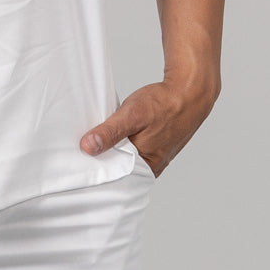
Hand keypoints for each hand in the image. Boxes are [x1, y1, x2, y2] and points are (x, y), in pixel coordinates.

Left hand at [79, 76, 218, 178]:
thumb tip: (87, 147)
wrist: (189, 92)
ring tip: (98, 140)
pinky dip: (126, 143)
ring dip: (115, 150)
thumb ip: (110, 132)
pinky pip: (137, 150)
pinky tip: (117, 134)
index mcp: (146, 166)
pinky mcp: (158, 146)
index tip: (80, 161)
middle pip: (121, 169)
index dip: (97, 168)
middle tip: (85, 148)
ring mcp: (156, 156)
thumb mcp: (131, 115)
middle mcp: (152, 166)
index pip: (115, 177)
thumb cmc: (163, 104)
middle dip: (104, 159)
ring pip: (128, 158)